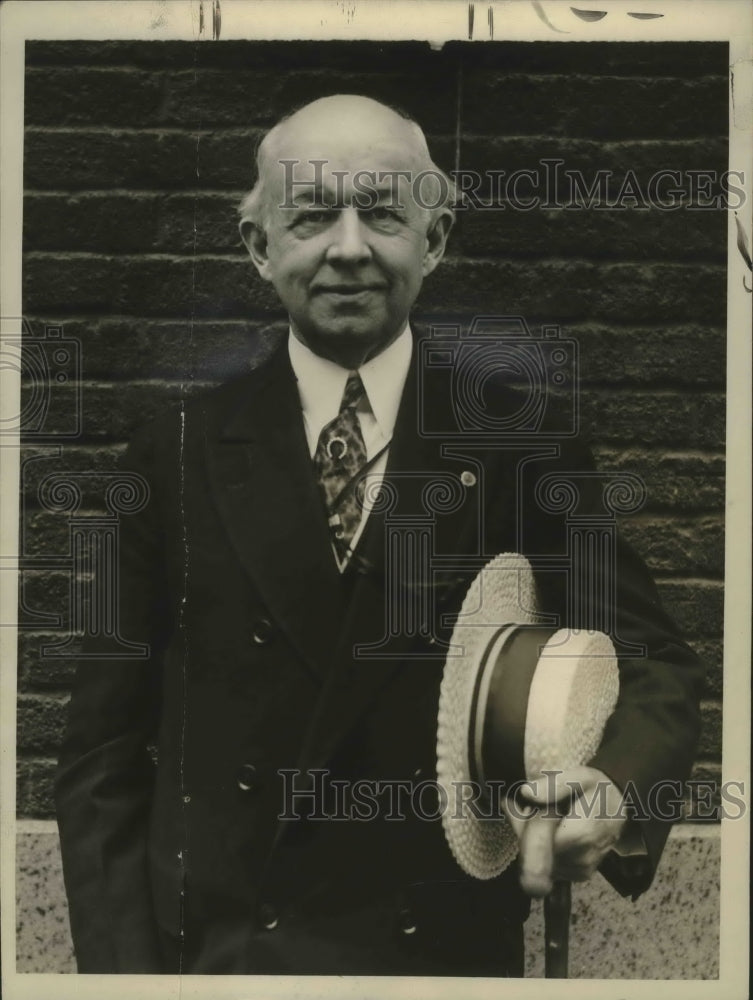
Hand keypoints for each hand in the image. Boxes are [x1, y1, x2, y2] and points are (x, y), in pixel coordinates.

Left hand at [502, 766, 627, 896]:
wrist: (620, 806)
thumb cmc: (599, 790)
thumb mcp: (580, 777)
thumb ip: (554, 785)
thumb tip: (526, 793)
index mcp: (579, 835)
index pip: (535, 840)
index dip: (522, 822)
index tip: (517, 802)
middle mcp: (579, 860)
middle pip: (532, 852)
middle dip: (523, 829)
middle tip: (527, 805)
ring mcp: (579, 871)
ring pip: (537, 861)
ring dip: (531, 839)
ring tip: (544, 815)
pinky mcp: (578, 875)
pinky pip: (548, 865)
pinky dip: (542, 848)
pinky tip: (551, 829)